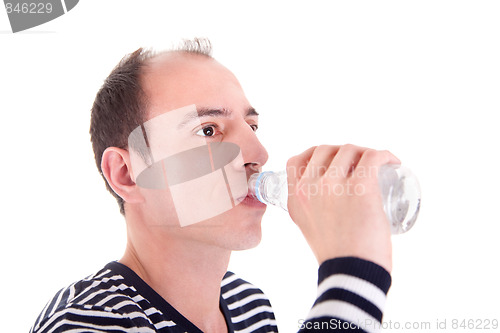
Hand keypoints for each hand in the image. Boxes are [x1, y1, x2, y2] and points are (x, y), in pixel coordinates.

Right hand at [286, 144, 399, 271]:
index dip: (314, 155)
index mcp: (295, 198)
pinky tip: (392, 161)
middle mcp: (309, 187)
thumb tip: (328, 200)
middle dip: (342, 152)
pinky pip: (373, 157)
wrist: (352, 274)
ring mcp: (333, 185)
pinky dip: (385, 154)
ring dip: (364, 152)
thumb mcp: (309, 227)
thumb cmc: (336, 254)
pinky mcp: (360, 187)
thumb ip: (311, 211)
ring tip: (377, 165)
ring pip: (349, 149)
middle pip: (325, 150)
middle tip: (358, 165)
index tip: (331, 162)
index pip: (296, 161)